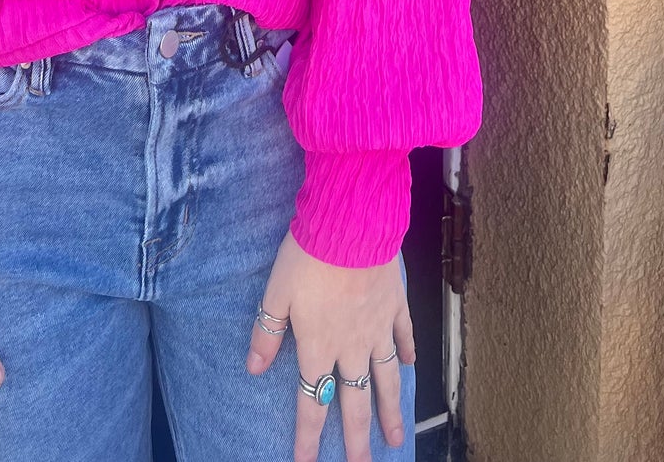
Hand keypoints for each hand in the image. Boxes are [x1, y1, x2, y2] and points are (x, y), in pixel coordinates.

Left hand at [246, 231, 414, 460]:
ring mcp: (377, 327)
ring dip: (390, 410)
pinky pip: (403, 335)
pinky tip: (410, 367)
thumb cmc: (308, 255)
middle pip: (355, 401)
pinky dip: (407, 352)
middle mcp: (351, 346)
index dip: (309, 436)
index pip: (312, 402)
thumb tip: (254, 369)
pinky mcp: (395, 304)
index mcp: (318, 346)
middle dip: (358, 440)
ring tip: (395, 439)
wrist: (352, 223)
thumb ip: (266, 332)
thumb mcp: (276, 292)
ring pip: (385, 378)